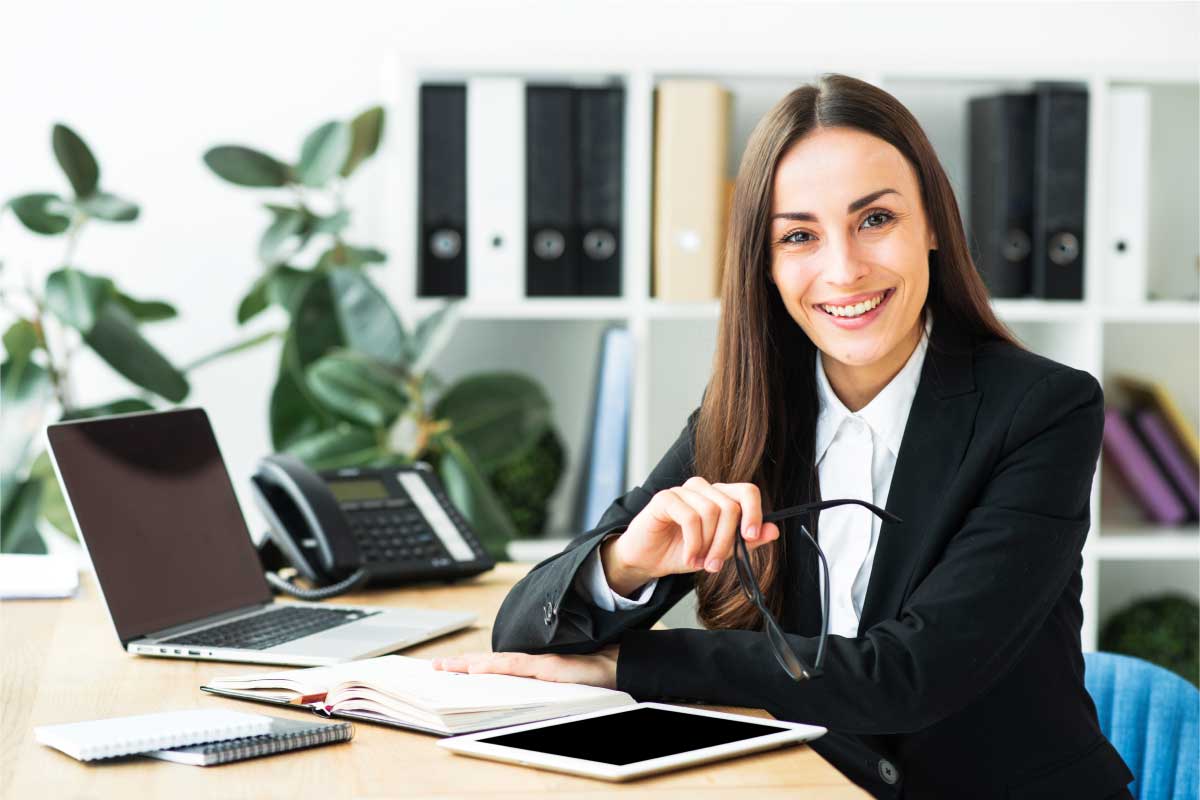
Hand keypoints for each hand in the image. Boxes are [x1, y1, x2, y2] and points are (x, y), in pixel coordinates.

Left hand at [431, 645, 619, 689]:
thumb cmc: (598, 676)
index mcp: (537, 668)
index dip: (475, 664)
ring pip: (499, 663)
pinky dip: (496, 666)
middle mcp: (536, 664)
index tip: (452, 665)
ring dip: (471, 664)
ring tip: (448, 666)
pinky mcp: (551, 668)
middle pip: (492, 663)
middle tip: (436, 665)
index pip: (499, 666)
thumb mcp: (566, 682)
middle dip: (463, 664)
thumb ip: (545, 681)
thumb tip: (526, 687)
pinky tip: (479, 667)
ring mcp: (542, 665)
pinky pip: (518, 667)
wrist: (624, 667)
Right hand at [605, 476, 780, 589]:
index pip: (747, 492)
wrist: (648, 560)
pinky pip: (690, 517)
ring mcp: (683, 491)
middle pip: (730, 506)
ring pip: (712, 511)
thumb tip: (773, 530)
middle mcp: (702, 489)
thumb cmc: (682, 551)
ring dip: (707, 544)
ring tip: (699, 560)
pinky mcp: (664, 498)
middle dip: (726, 541)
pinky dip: (693, 543)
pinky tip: (689, 556)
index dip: (754, 512)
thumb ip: (745, 540)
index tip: (750, 537)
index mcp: (718, 496)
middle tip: (715, 564)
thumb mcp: (719, 551)